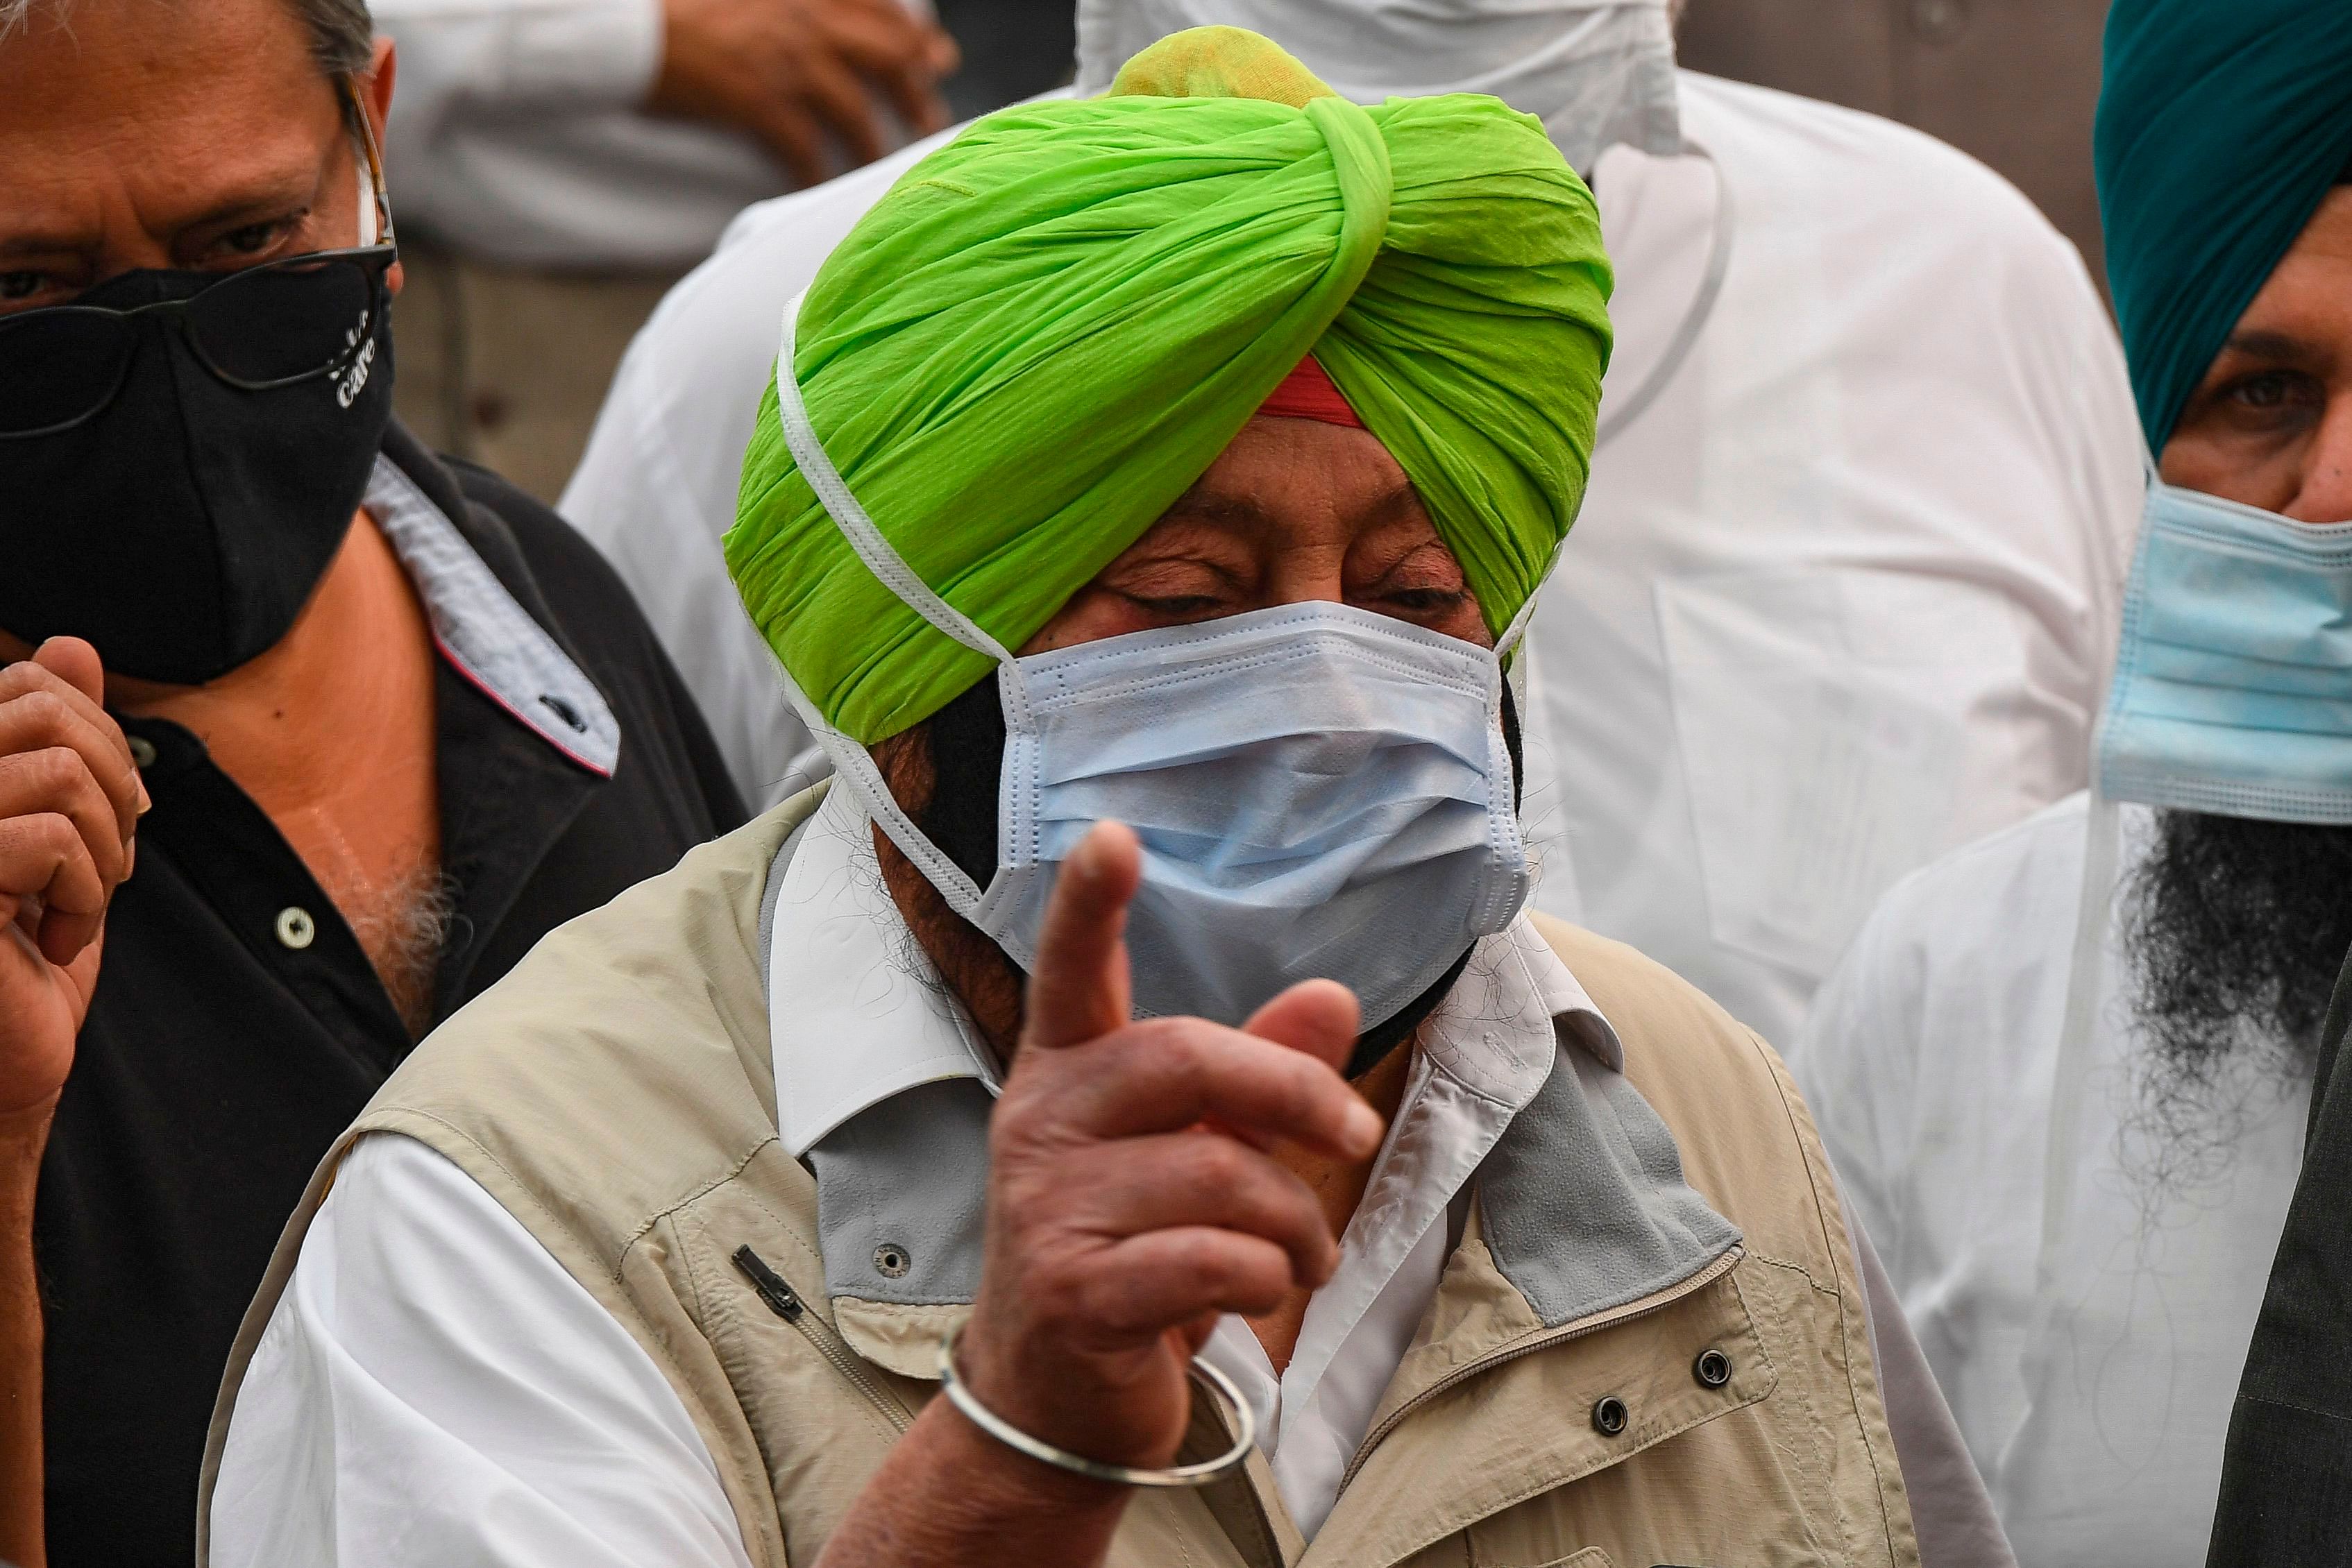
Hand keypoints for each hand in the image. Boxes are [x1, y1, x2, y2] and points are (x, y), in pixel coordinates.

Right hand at [0, 639, 141, 1129]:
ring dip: (100, 848)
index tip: (110, 820)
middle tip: (106, 865)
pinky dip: (81, 894)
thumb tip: (73, 646)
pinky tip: (49, 942)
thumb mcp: (58, 843)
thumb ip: (58, 745)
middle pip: (45, 711)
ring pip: (55, 770)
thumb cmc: (20, 969)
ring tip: (72, 907)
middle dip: (113, 787)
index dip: (101, 742)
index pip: (30, 685)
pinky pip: (47, 837)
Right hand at [647, 0, 958, 186]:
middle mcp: (804, 19)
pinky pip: (805, 144)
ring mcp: (785, 62)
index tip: (938, 55)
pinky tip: (819, 181)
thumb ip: (785, 4)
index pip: (877, 10)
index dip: (913, 35)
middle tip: (931, 118)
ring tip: (881, 162)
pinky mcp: (759, 101)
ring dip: (873, 141)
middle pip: (885, 57)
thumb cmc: (674, 7)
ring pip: (854, 108)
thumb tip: (814, 25)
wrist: (625, 28)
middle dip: (915, 89)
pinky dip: (816, 167)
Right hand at [954, 822, 1382, 1470]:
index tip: (1111, 838)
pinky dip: (1267, 1276)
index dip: (1087, 905)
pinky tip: (1262, 1291)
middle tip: (1354, 1136)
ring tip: (1305, 1252)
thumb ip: (1258, 1075)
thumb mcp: (1196, 1152)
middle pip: (1185, 1056)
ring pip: (1221, 1171)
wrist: (1056, 1396)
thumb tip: (1335, 993)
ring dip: (1298, 1220)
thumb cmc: (1133, 1251)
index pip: (1071, 975)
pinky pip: (1212, 1259)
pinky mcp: (1073, 1291)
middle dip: (1295, 1093)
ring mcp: (1045, 1209)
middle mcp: (1040, 1125)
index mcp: (1066, 1075)